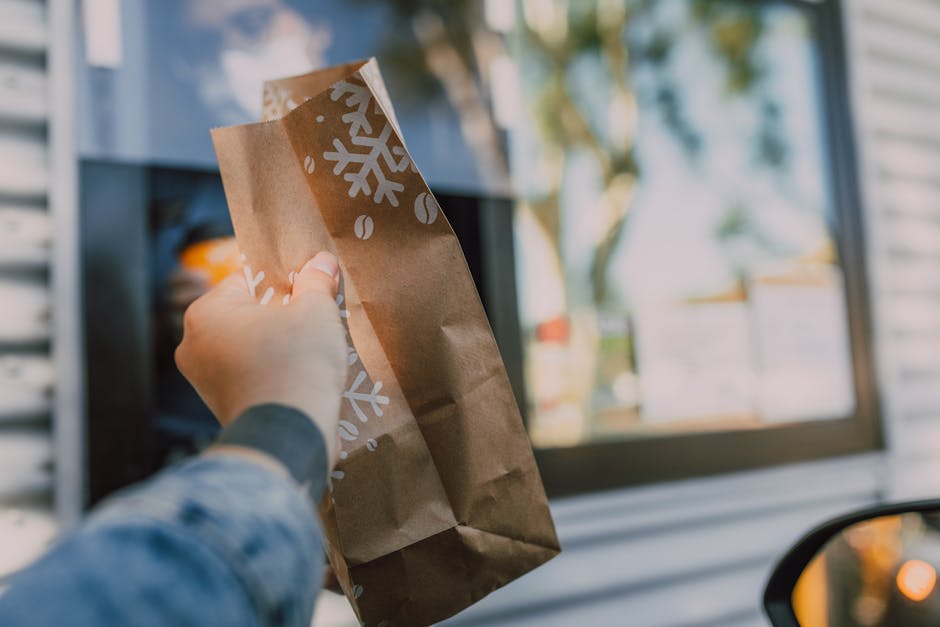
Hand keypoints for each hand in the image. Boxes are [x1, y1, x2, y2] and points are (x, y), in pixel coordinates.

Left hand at [175, 252, 346, 464]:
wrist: (289, 436)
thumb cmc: (296, 365)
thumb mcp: (316, 311)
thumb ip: (316, 281)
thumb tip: (321, 261)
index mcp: (205, 312)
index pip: (249, 279)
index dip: (285, 282)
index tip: (309, 291)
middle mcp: (193, 344)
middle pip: (247, 314)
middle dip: (280, 315)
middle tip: (313, 321)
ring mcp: (203, 380)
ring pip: (249, 346)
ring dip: (277, 345)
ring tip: (310, 351)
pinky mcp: (221, 406)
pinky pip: (249, 375)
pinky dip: (271, 373)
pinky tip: (299, 376)